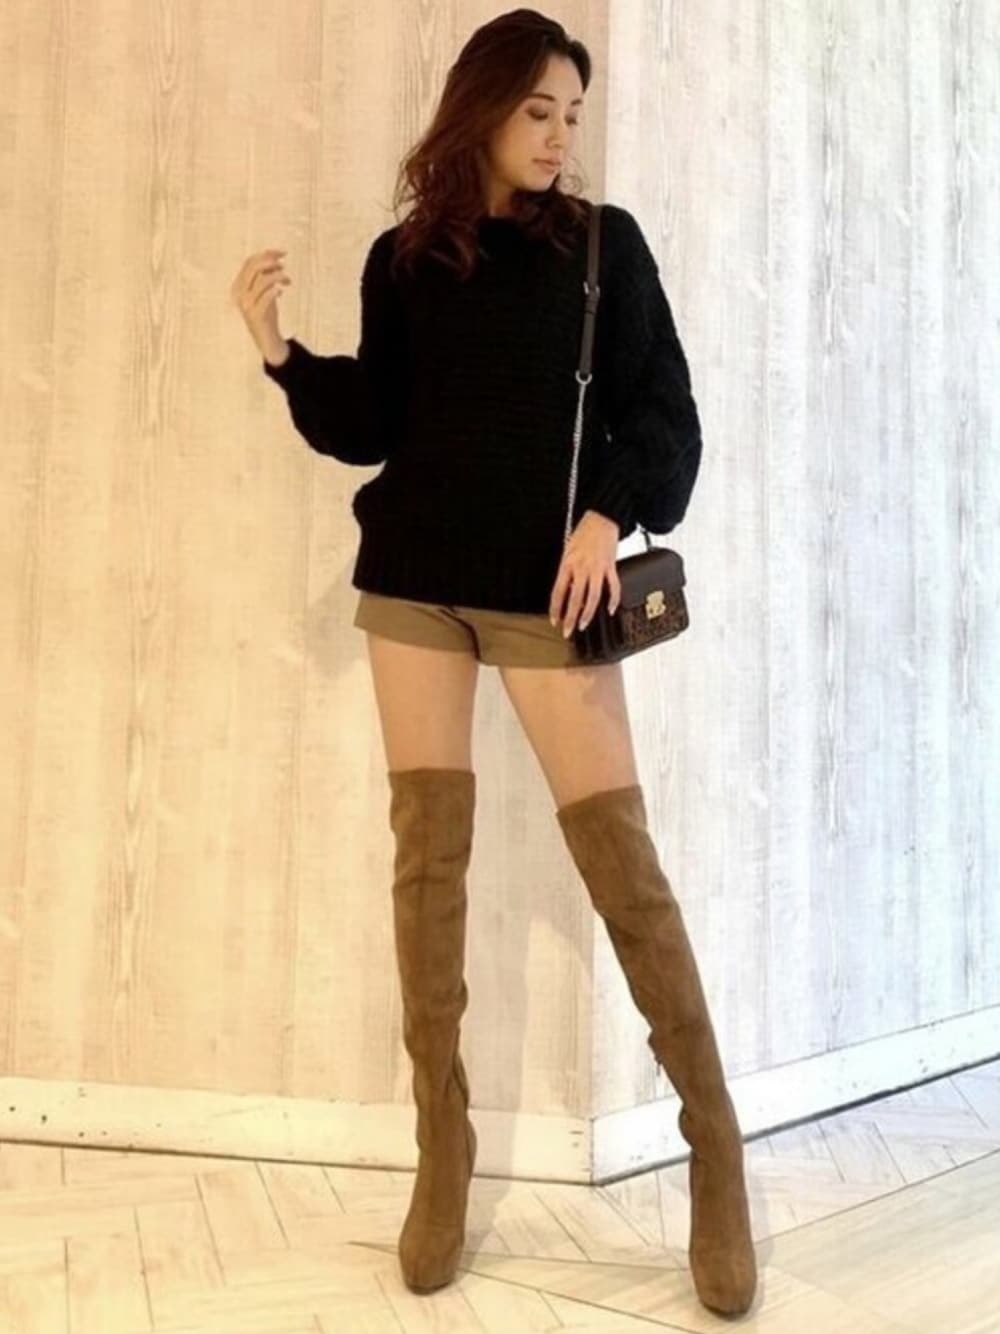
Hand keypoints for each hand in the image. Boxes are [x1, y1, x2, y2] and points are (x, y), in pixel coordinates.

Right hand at [230, 247, 291, 360]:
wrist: (266, 340)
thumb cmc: (266, 314)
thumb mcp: (265, 291)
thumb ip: (266, 276)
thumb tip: (275, 259)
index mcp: (239, 285)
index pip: (249, 262)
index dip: (266, 254)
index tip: (282, 253)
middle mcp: (240, 294)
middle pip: (253, 268)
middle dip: (270, 261)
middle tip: (284, 264)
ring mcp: (247, 305)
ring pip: (261, 281)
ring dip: (277, 276)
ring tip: (287, 280)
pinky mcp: (256, 315)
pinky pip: (265, 298)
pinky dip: (274, 291)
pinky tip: (281, 290)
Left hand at [549, 510, 621, 637]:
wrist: (601, 519)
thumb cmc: (582, 534)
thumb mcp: (567, 551)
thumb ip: (567, 572)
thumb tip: (567, 593)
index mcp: (567, 564)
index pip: (558, 592)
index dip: (555, 609)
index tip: (554, 621)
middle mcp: (582, 568)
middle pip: (574, 598)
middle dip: (570, 617)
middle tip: (567, 631)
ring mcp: (598, 568)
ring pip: (593, 597)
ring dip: (588, 613)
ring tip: (584, 625)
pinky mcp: (611, 566)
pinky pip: (613, 587)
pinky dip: (613, 600)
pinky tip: (610, 610)